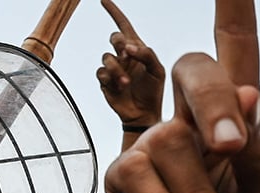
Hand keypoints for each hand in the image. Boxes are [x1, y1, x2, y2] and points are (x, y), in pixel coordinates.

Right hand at [96, 0, 164, 128]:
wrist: (145, 114)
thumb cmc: (153, 91)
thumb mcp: (158, 71)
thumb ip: (147, 54)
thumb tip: (129, 46)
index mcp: (136, 50)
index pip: (124, 26)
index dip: (114, 12)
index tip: (104, 0)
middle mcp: (123, 57)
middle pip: (114, 38)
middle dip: (119, 42)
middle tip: (127, 53)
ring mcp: (113, 68)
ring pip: (107, 57)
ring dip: (117, 69)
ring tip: (127, 82)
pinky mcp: (105, 81)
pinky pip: (101, 73)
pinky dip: (110, 78)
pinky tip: (120, 86)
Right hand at [105, 0, 259, 192]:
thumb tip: (245, 92)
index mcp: (237, 124)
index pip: (235, 53)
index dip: (233, 12)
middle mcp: (191, 125)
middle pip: (194, 71)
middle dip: (214, 102)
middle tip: (233, 148)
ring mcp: (153, 149)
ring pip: (174, 143)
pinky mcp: (124, 181)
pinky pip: (142, 177)